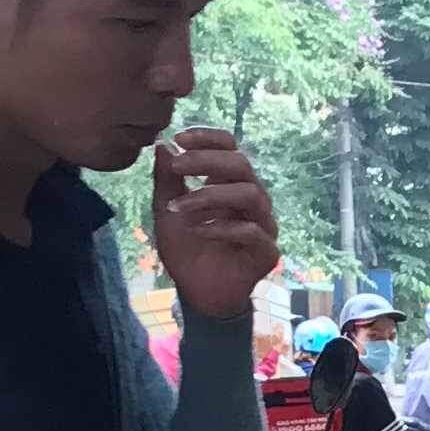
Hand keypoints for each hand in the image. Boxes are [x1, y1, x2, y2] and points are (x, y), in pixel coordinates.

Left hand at [147, 127, 280, 313]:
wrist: (197, 292)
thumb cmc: (186, 249)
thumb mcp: (166, 210)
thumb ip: (166, 179)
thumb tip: (163, 145)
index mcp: (229, 184)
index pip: (230, 148)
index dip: (208, 138)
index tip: (179, 139)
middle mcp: (251, 200)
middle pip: (242, 164)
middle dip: (206, 161)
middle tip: (176, 167)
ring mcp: (263, 224)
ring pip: (251, 194)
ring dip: (211, 195)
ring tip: (180, 207)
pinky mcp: (266, 251)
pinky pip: (251, 231)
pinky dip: (221, 227)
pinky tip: (197, 231)